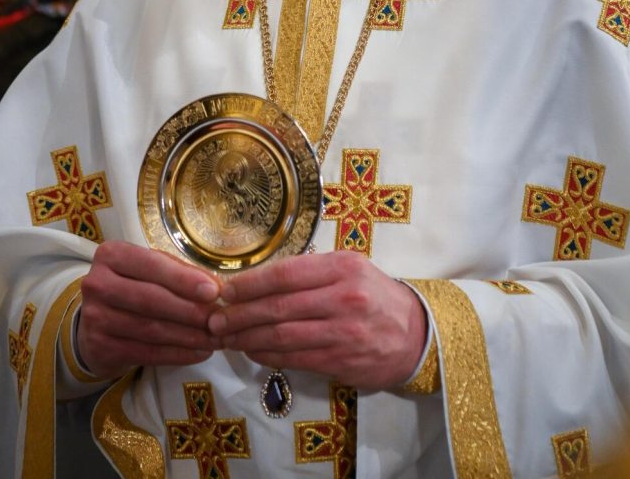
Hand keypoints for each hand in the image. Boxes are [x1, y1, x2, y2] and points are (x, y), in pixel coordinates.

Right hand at [77, 240, 222, 377]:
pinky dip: (177, 354)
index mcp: (111, 256)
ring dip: (189, 336)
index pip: (152, 265)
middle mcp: (98, 284)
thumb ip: (177, 272)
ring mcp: (96, 318)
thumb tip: (214, 286)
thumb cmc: (130, 288)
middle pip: (152, 299)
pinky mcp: (101, 347)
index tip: (213, 291)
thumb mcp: (147, 270)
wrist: (94, 324)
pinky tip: (199, 353)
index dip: (184, 279)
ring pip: (152, 329)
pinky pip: (147, 353)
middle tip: (220, 319)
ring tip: (215, 339)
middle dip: (191, 310)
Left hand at [207, 251, 426, 390]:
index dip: (250, 284)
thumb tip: (259, 281)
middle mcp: (343, 298)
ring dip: (248, 338)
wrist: (415, 334)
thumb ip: (311, 272)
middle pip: (279, 307)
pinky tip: (252, 351)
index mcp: (342, 268)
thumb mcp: (350, 268)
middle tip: (214, 319)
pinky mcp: (342, 361)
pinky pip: (295, 358)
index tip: (225, 290)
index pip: (285, 274)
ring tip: (225, 338)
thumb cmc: (374, 295)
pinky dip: (268, 356)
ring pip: (283, 336)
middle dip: (240, 315)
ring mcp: (343, 332)